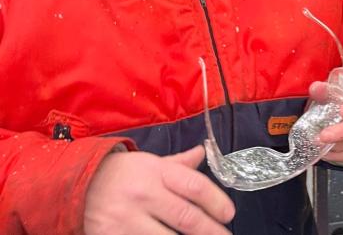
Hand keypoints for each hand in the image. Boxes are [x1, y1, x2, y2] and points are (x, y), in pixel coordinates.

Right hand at [84, 145, 234, 234]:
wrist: (75, 184)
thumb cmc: (120, 173)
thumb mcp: (150, 162)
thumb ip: (179, 163)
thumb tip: (203, 153)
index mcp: (156, 172)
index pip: (196, 187)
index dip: (217, 202)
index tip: (229, 214)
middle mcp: (144, 195)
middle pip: (187, 217)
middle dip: (211, 231)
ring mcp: (126, 219)